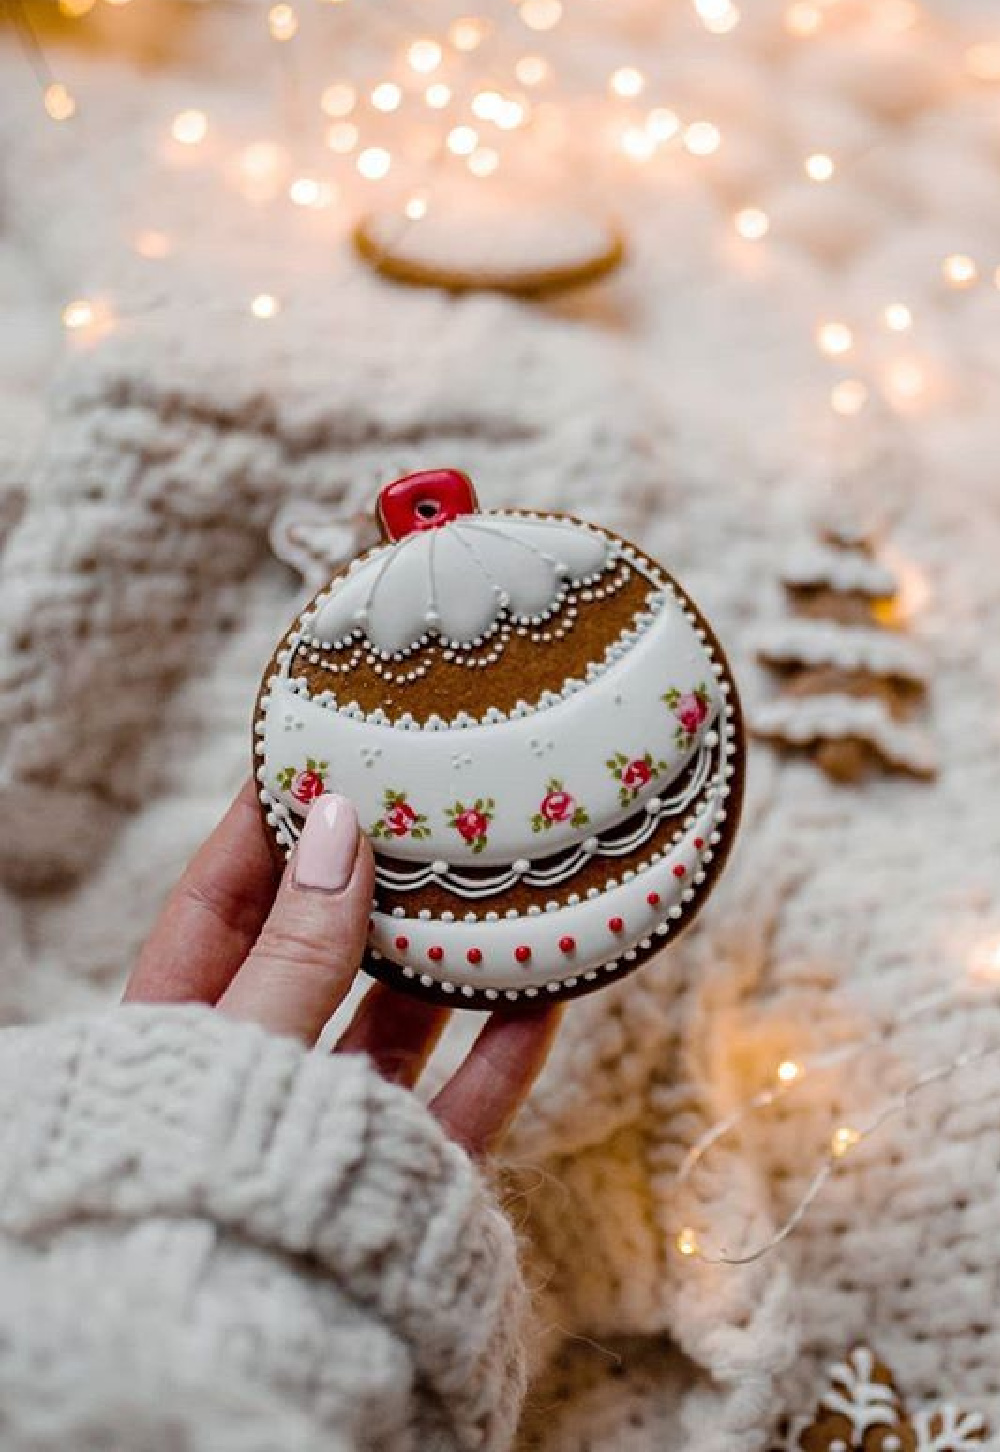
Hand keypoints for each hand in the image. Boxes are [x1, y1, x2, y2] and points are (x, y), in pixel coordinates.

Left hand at [124, 782, 557, 1156]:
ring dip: (452, 951)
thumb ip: (298, 947)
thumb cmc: (205, 1180)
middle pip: (325, 949)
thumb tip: (337, 823)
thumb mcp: (242, 1046)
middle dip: (375, 876)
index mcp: (183, 1027)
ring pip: (402, 1018)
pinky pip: (463, 1097)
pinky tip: (547, 984)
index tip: (318, 751)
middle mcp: (259, 1067)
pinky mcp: (401, 1172)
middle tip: (429, 800)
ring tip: (501, 877)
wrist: (243, 1353)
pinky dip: (506, 1043)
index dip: (269, 823)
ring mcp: (333, 1120)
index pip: (225, 898)